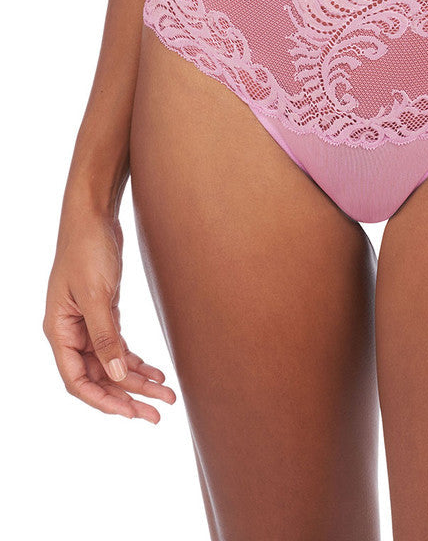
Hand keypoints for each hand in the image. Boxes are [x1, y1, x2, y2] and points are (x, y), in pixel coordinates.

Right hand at [43, 206, 176, 422]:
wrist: (94, 215)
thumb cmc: (88, 249)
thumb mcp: (97, 294)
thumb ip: (106, 337)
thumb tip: (119, 375)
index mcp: (59, 332)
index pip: (77, 381)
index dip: (104, 401)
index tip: (132, 412)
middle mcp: (71, 332)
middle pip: (98, 377)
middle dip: (128, 396)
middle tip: (158, 412)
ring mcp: (88, 323)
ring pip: (112, 363)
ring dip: (138, 380)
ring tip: (167, 395)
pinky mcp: (104, 311)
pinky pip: (119, 346)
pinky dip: (137, 359)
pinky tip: (157, 372)